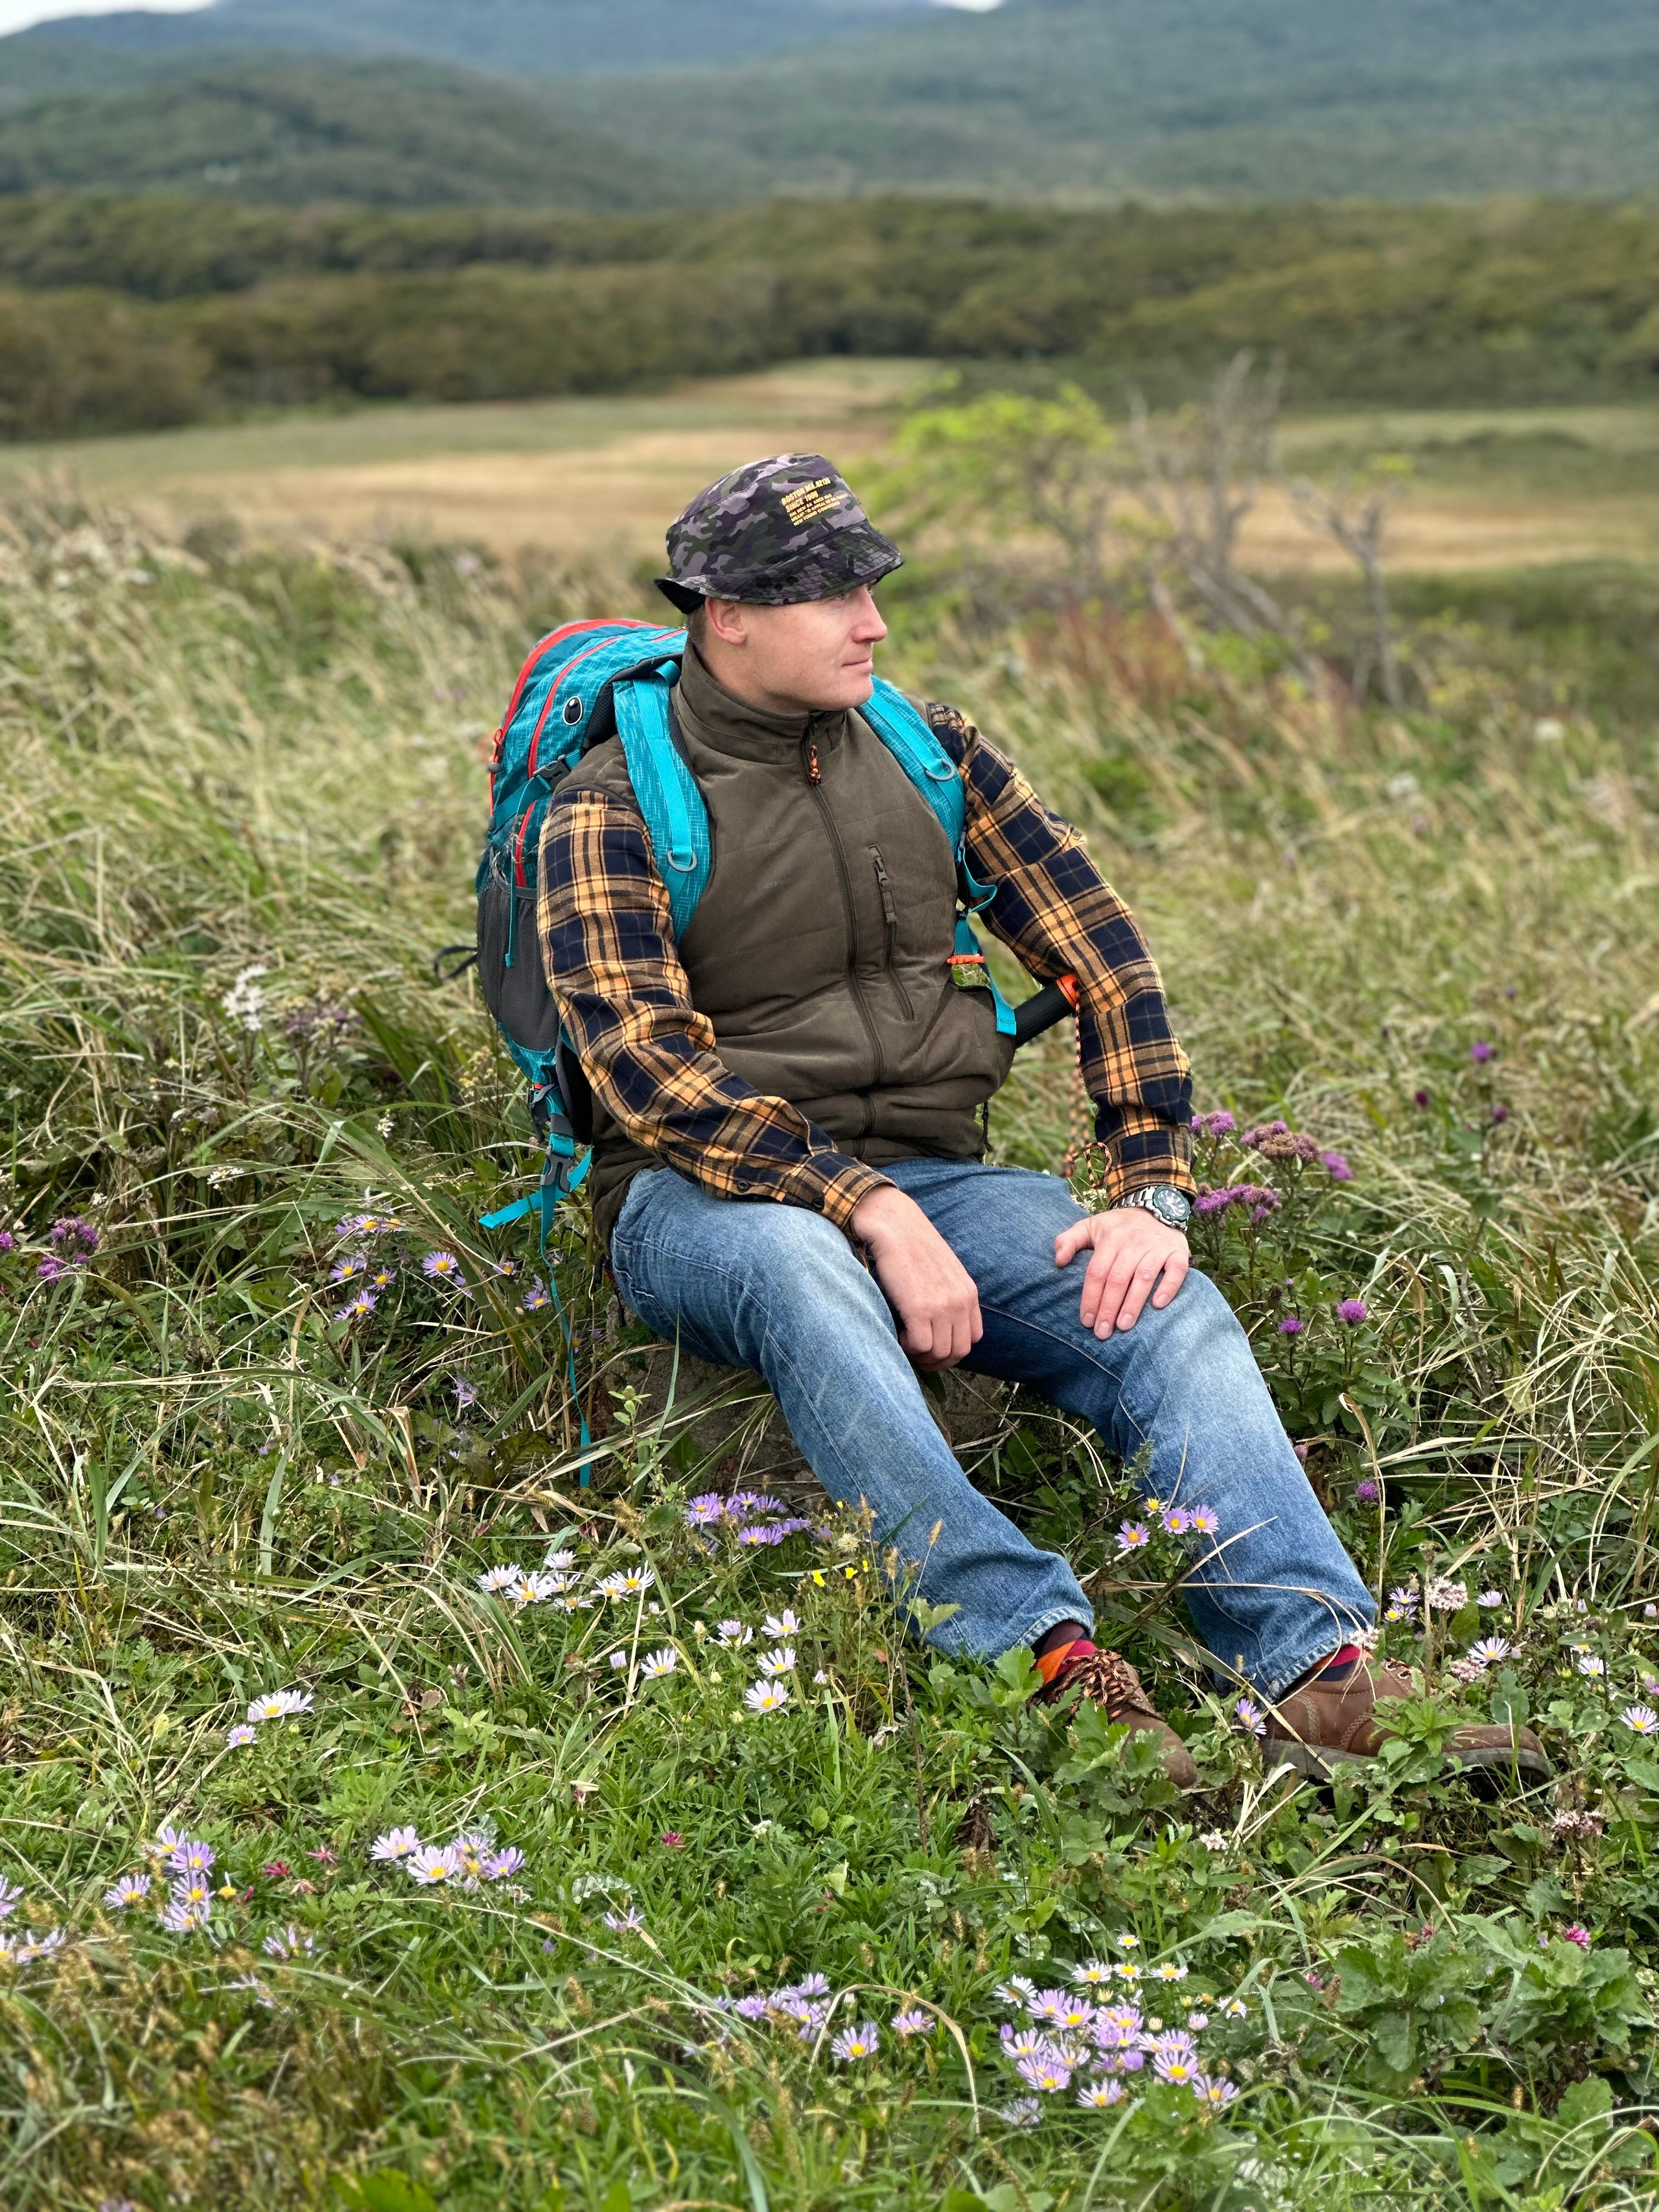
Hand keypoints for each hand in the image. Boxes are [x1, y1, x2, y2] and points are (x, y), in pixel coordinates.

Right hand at [850, 1185, 982, 1368]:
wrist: (894, 1224)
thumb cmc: (912, 1244)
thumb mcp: (943, 1270)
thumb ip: (949, 1294)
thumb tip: (939, 1324)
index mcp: (968, 1292)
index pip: (973, 1339)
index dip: (952, 1349)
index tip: (932, 1347)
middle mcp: (960, 1301)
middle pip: (958, 1352)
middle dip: (936, 1361)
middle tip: (916, 1354)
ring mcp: (942, 1305)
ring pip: (939, 1353)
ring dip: (920, 1356)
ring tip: (905, 1342)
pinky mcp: (919, 1307)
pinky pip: (920, 1346)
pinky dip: (908, 1348)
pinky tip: (898, 1334)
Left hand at [1055, 1205, 1188, 1337]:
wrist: (1155, 1206)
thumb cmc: (1118, 1226)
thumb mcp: (1090, 1226)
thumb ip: (1068, 1240)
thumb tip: (1058, 1261)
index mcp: (1110, 1239)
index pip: (1097, 1272)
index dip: (1090, 1297)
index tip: (1086, 1320)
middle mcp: (1133, 1243)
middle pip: (1118, 1279)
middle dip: (1108, 1308)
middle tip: (1102, 1332)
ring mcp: (1156, 1247)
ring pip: (1143, 1277)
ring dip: (1133, 1303)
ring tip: (1124, 1326)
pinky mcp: (1177, 1251)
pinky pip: (1175, 1270)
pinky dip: (1168, 1287)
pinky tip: (1158, 1305)